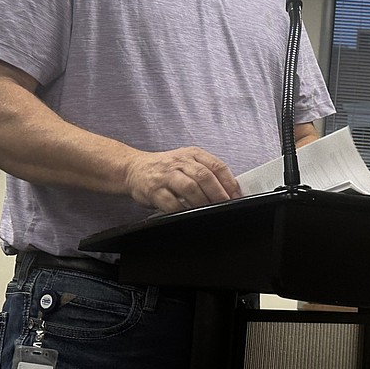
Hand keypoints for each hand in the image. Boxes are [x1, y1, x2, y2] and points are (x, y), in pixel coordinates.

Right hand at [124, 147, 240, 212]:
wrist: (133, 168)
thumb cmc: (164, 168)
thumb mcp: (187, 162)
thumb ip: (206, 171)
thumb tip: (229, 190)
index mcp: (192, 154)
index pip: (217, 166)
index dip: (229, 182)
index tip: (236, 196)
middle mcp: (180, 162)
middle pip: (204, 176)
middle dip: (218, 194)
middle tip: (226, 206)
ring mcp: (166, 175)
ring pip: (189, 187)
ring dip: (203, 202)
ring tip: (210, 212)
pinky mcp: (154, 189)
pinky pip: (171, 202)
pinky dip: (182, 210)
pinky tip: (189, 215)